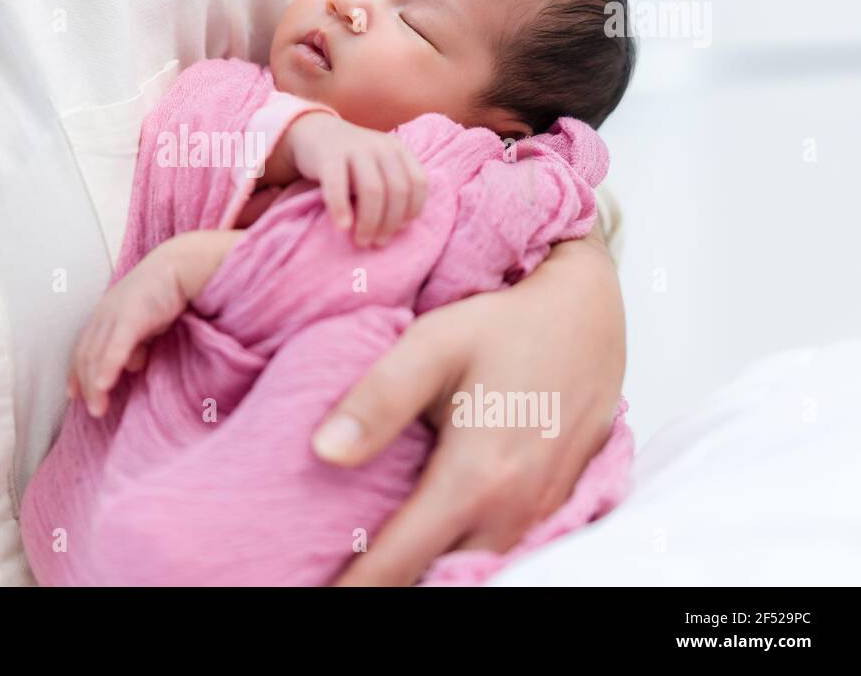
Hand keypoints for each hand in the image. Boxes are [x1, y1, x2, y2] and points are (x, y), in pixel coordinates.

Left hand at [67, 230, 243, 417]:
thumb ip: (137, 340)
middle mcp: (105, 313)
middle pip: (87, 355)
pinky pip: (116, 346)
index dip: (77, 371)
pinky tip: (104, 385)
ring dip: (95, 384)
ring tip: (98, 409)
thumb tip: (133, 364)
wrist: (182, 264)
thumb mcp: (147, 320)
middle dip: (85, 385)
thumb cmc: (167, 291)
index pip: (84, 346)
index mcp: (106, 312)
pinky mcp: (133, 315)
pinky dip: (108, 366)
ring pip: (97, 355)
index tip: (74, 394)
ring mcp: (116, 314)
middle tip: (94, 411)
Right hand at [285, 112, 427, 246]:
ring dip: (370, 221)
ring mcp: (355, 149)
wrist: (315, 132)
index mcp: (398, 150)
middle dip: (390, 222)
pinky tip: (342, 226)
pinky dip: (342, 208)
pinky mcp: (328, 155)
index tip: (401, 228)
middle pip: (397, 190)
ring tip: (361, 240)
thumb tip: (400, 227)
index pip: (418, 182)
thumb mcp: (378, 164)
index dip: (413, 209)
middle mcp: (381, 146)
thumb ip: (392, 186)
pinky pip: (337, 185)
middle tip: (378, 243)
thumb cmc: (351, 161)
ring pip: (373, 190)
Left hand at [312, 228, 625, 584]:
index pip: (400, 560)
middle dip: (388, 581)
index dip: (356, 585)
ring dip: (427, 570)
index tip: (318, 591)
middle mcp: (514, 509)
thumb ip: (377, 400)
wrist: (588, 314)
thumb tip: (324, 452)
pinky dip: (463, 557)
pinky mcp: (554, 506)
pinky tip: (431, 545)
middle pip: (437, 576)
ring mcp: (540, 514)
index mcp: (476, 477)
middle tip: (338, 574)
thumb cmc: (507, 324)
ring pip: (473, 569)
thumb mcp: (432, 345)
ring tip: (377, 567)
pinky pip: (502, 552)